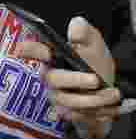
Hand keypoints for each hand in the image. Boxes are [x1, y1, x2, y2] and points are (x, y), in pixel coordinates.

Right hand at [16, 16, 121, 138]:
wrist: (106, 91)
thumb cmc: (94, 64)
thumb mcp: (94, 45)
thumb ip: (86, 34)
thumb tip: (76, 23)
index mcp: (52, 57)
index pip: (34, 51)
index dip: (28, 50)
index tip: (27, 49)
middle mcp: (50, 77)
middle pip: (53, 79)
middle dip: (75, 81)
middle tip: (95, 80)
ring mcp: (57, 96)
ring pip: (69, 101)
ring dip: (93, 99)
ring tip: (112, 94)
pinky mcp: (66, 112)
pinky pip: (78, 115)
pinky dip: (97, 112)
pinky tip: (109, 106)